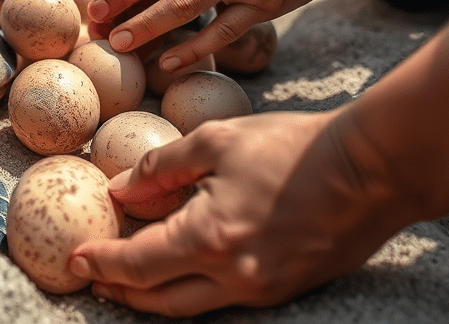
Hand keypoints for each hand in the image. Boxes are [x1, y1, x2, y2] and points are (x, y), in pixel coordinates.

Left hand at [71, 110, 401, 315]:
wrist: (372, 169)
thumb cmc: (291, 146)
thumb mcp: (216, 141)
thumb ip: (160, 168)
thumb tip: (120, 190)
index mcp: (211, 239)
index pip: (138, 264)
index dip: (103, 263)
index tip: (76, 258)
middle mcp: (235, 277)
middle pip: (159, 300)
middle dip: (121, 290)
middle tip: (92, 276)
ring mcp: (263, 289)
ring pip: (192, 307)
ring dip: (153, 297)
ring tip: (125, 280)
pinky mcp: (285, 288)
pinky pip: (224, 300)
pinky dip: (191, 289)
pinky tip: (179, 269)